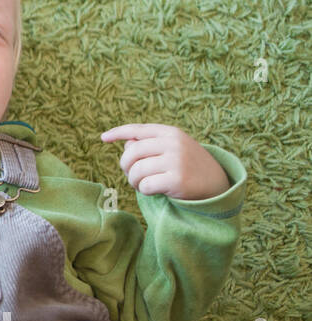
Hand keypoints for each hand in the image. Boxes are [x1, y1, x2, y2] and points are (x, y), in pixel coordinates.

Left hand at [100, 123, 230, 199]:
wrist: (217, 184)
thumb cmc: (187, 166)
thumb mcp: (172, 148)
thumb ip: (149, 144)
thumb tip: (126, 144)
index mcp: (170, 133)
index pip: (138, 130)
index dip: (118, 132)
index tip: (103, 138)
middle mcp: (173, 143)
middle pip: (131, 153)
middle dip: (126, 167)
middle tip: (132, 176)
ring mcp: (176, 160)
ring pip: (136, 171)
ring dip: (134, 182)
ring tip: (143, 184)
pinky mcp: (177, 179)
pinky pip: (145, 185)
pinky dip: (144, 191)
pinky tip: (154, 191)